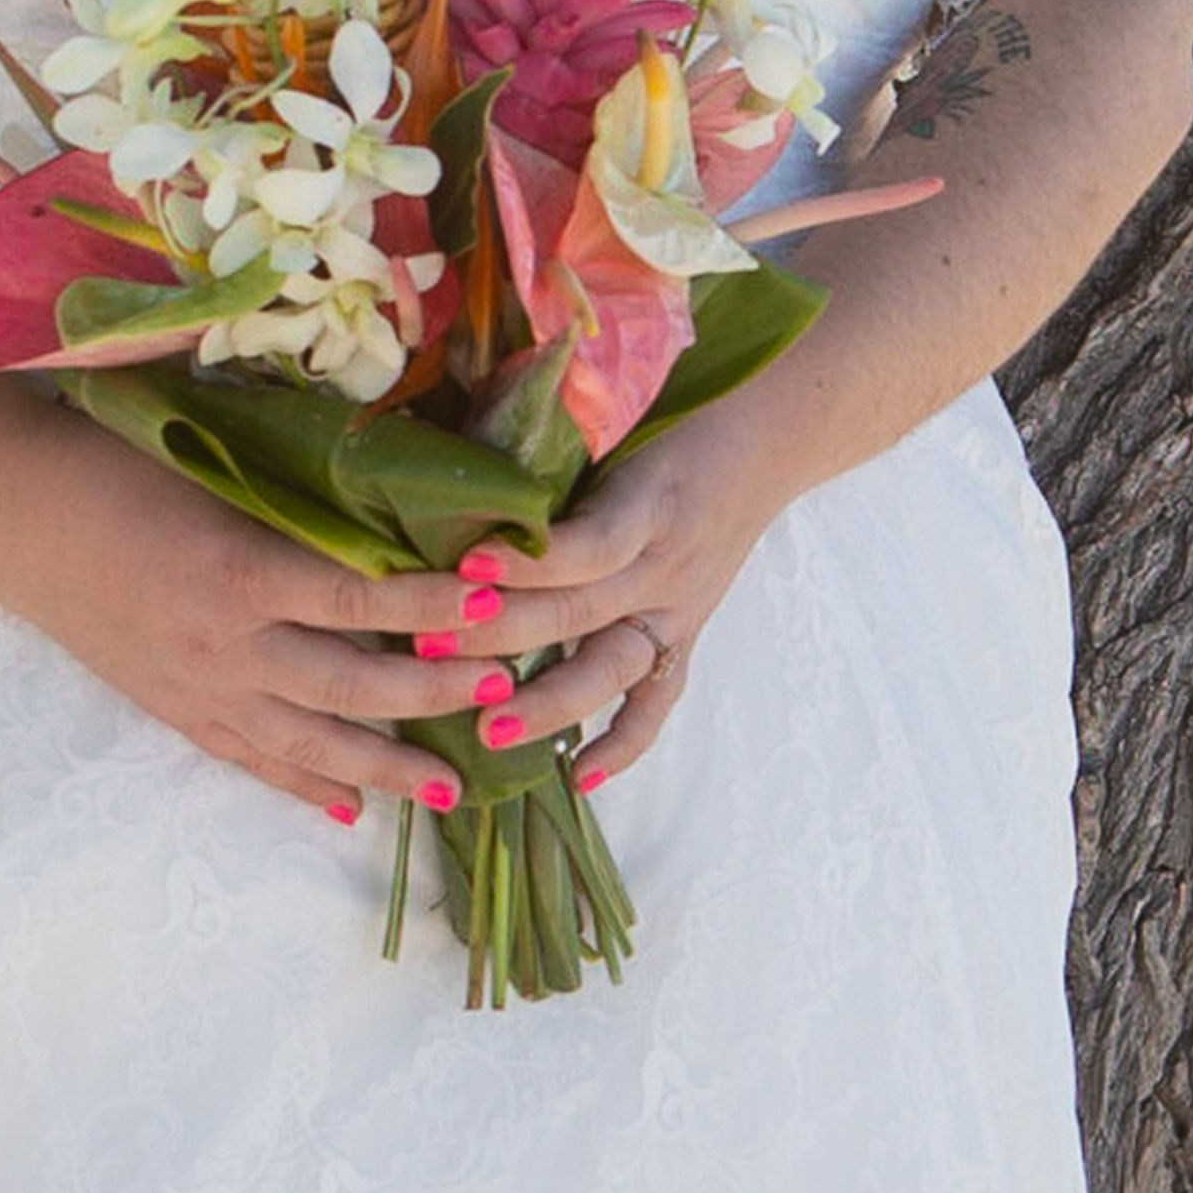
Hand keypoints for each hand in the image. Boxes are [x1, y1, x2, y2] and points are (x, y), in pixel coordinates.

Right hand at [0, 417, 518, 831]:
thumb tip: (393, 510)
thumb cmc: (113, 464)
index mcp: (237, 570)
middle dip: (431, 696)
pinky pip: (250, 761)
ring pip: (308, 744)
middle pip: (348, 685)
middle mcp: (223, 644)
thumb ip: (295, 502)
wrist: (11, 512)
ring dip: (384, 767)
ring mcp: (196, 687)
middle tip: (501, 695)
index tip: (494, 604)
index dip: (431, 607)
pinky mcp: (172, 709)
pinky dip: (302, 786)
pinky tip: (347, 807)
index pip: (358, 600)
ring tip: (449, 787)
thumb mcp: (212, 469)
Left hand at [447, 407, 790, 796]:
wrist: (768, 435)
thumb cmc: (674, 412)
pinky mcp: (685, 633)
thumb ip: (548, 446)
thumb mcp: (617, 415)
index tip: (464, 566)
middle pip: (579, 611)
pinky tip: (579, 781)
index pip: (589, 544)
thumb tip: (451, 464)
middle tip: (424, 651)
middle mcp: (663, 561)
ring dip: (548, 704)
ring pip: (610, 667)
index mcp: (646, 499)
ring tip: (486, 731)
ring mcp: (677, 605)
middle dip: (499, 636)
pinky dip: (623, 744)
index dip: (529, 561)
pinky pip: (657, 698)